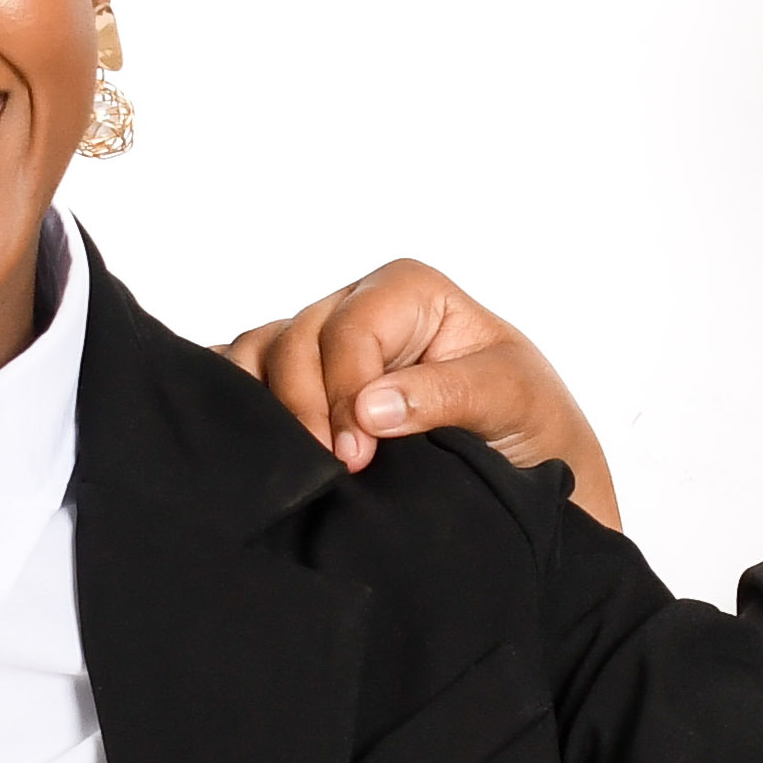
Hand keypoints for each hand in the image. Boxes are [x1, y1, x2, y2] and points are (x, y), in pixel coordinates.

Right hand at [222, 261, 621, 529]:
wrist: (524, 465)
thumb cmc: (526, 414)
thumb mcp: (512, 395)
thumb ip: (447, 394)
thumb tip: (369, 410)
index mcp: (406, 291)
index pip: (349, 330)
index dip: (344, 391)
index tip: (358, 454)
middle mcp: (355, 308)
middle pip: (294, 340)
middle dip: (305, 408)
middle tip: (336, 471)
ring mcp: (321, 345)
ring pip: (259, 355)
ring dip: (264, 407)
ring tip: (293, 463)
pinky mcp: (298, 383)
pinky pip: (243, 376)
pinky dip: (237, 401)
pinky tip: (246, 440)